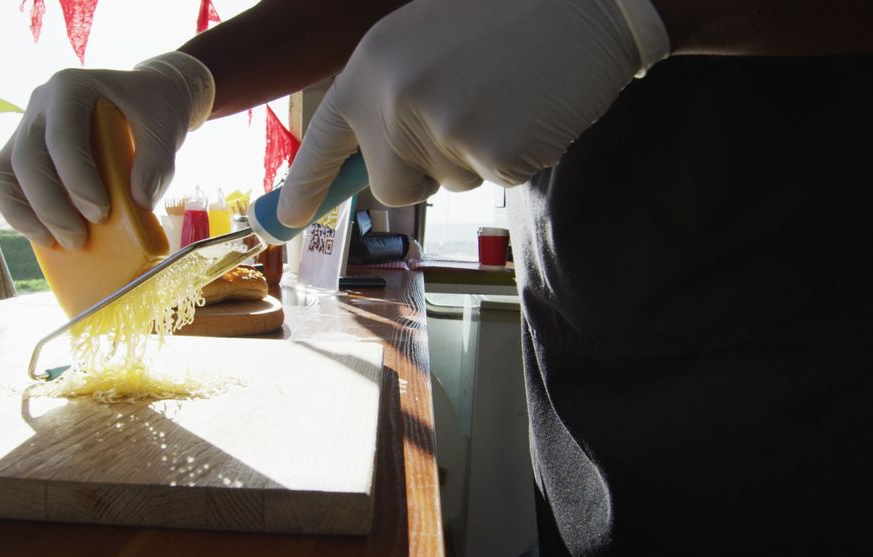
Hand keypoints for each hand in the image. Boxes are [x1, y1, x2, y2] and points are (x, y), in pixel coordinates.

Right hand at [0, 52, 214, 247]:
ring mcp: (26, 125)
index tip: (101, 213)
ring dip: (27, 213)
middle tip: (79, 239)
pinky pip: (4, 181)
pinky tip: (44, 236)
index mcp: (71, 87)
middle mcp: (40, 103)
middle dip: (50, 205)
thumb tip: (141, 201)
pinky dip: (19, 211)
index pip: (62, 137)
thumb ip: (158, 162)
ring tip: (59, 243)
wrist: (144, 98)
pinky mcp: (21, 149)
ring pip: (5, 171)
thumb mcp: (166, 129)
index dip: (76, 179)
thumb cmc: (152, 111)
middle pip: (27, 158)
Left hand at [277, 0, 668, 226]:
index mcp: (372, 65)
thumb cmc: (507, 17)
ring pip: (447, 183)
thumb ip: (390, 93)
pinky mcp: (492, 154)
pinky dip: (518, 155)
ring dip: (477, 154)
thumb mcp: (425, 42)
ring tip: (506, 93)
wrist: (584, 2)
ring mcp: (443, 129)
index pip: (326, 138)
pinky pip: (496, 180)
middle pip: (389, 185)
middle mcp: (395, 100)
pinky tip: (532, 109)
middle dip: (421, 172)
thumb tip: (372, 158)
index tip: (288, 219)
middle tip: (464, 119)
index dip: (305, 183)